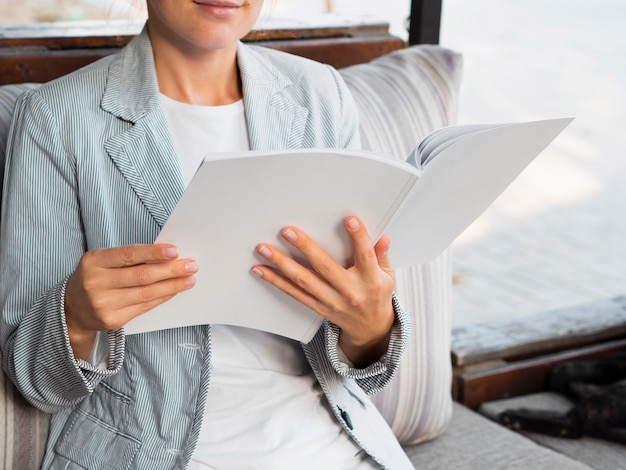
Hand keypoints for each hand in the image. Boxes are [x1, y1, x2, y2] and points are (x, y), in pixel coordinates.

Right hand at [65, 244, 197, 358]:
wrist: (72, 310)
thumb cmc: (95, 277)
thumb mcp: (103, 261)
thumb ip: (130, 258)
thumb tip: (167, 255)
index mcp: (93, 261)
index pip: (129, 255)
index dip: (153, 252)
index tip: (175, 251)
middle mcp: (95, 283)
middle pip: (142, 276)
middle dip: (171, 270)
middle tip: (191, 265)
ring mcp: (103, 304)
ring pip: (146, 293)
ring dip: (172, 285)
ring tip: (189, 279)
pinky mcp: (112, 320)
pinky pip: (144, 307)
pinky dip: (162, 297)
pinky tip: (174, 291)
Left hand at [252, 216, 394, 366]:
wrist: (371, 329)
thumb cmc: (378, 295)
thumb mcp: (387, 275)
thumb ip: (382, 255)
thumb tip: (383, 238)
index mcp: (370, 279)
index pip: (365, 255)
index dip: (359, 238)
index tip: (350, 220)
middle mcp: (350, 291)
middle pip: (325, 267)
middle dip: (305, 247)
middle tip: (288, 231)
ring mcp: (332, 301)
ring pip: (304, 281)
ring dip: (281, 264)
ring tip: (264, 249)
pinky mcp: (319, 307)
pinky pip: (294, 294)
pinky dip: (276, 281)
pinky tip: (261, 270)